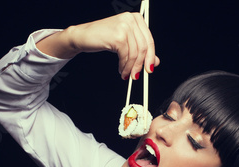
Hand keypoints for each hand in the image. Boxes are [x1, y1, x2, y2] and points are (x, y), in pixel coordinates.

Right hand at [40, 13, 159, 79]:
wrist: (82, 36)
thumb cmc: (102, 37)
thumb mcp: (125, 43)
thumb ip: (140, 50)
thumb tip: (155, 62)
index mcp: (136, 18)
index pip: (149, 40)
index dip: (150, 56)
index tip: (150, 68)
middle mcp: (131, 19)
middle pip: (144, 47)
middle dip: (141, 64)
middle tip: (137, 75)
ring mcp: (125, 26)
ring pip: (135, 53)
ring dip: (131, 67)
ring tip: (126, 74)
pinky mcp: (118, 36)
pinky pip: (126, 56)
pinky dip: (124, 66)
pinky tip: (121, 70)